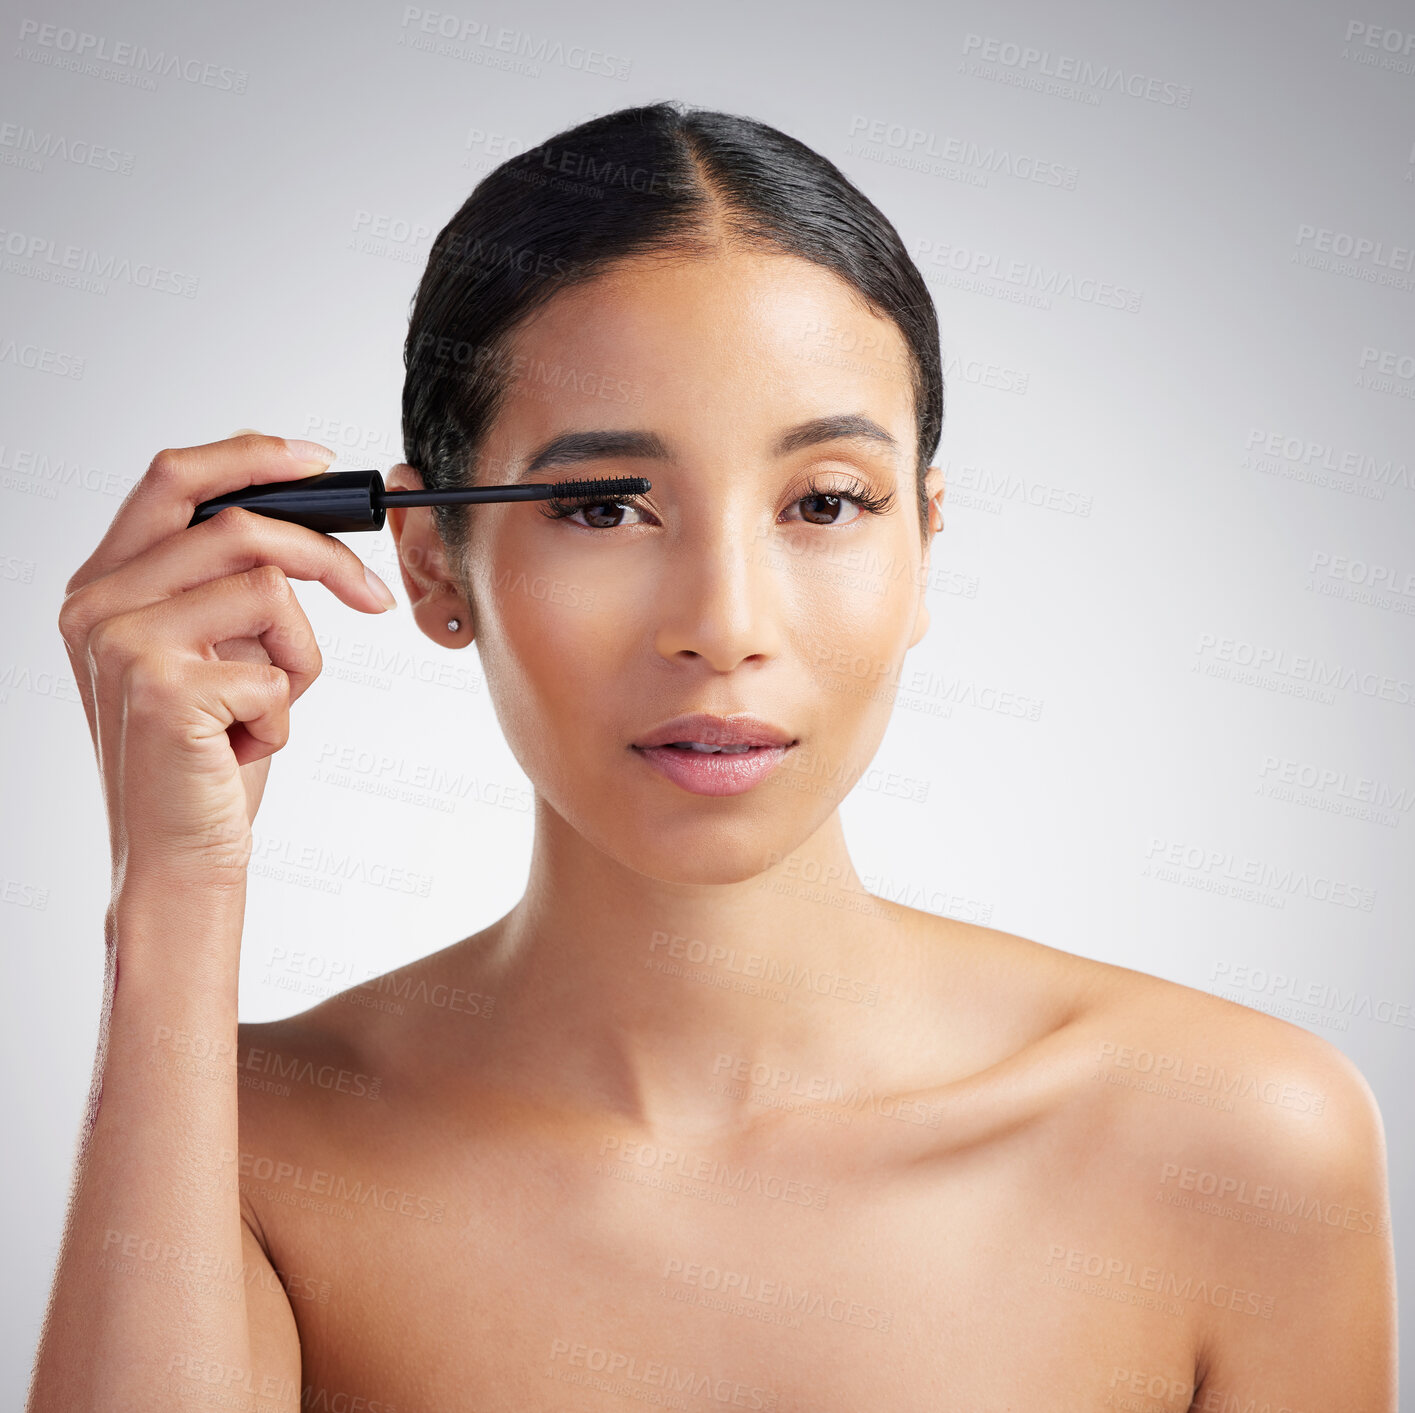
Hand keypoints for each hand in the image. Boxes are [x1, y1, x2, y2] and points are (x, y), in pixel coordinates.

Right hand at [57, 432, 397, 889]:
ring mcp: (122, 643)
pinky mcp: (162, 687)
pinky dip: (286, 714)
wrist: (178, 856)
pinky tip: (244, 749)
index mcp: (103, 585)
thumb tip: (306, 522)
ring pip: (270, 592)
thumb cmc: (206, 757)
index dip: (252, 457)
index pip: (173, 479)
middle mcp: (97, 604)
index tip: (320, 463)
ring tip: (265, 710)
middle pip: (239, 525)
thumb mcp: (213, 652)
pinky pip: (277, 667)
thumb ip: (228, 584)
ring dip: (299, 659)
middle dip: (325, 558)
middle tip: (372, 596)